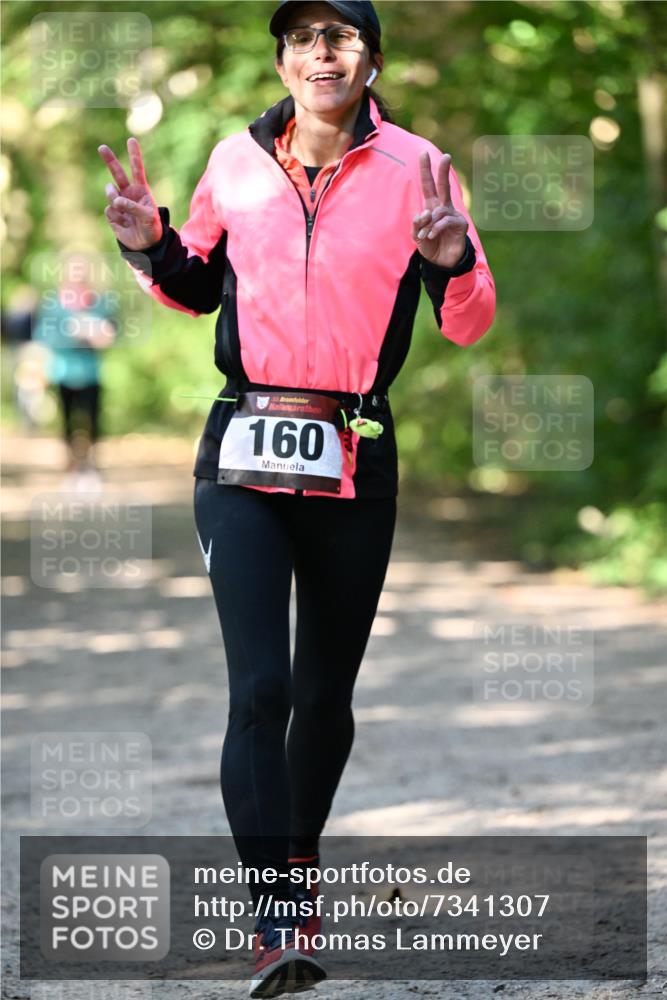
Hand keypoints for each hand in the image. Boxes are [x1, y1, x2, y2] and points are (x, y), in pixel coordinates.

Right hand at [98, 137, 162, 250]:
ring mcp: (119, 202)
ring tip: (120, 205)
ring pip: (110, 192)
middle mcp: (128, 193)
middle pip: (117, 173)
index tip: (131, 140)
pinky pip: (109, 210)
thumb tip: (116, 200)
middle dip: (109, 160)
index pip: (137, 169)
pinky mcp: (112, 214)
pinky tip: (124, 224)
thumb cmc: (152, 228)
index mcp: (141, 190)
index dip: (134, 155)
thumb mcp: (149, 217)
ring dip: (113, 197)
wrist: (145, 245)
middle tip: (102, 147)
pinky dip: (116, 217)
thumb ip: (133, 207)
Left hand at [413, 152, 468, 267]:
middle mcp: (443, 207)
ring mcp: (453, 215)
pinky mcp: (460, 224)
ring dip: (428, 223)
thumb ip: (417, 224)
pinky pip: (445, 221)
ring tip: (424, 235)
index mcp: (432, 207)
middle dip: (444, 171)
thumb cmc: (430, 246)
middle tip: (447, 156)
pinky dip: (436, 228)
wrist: (442, 262)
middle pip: (443, 186)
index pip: (428, 186)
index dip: (426, 170)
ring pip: (438, 210)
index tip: (423, 153)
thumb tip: (424, 213)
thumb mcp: (417, 235)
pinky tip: (431, 236)